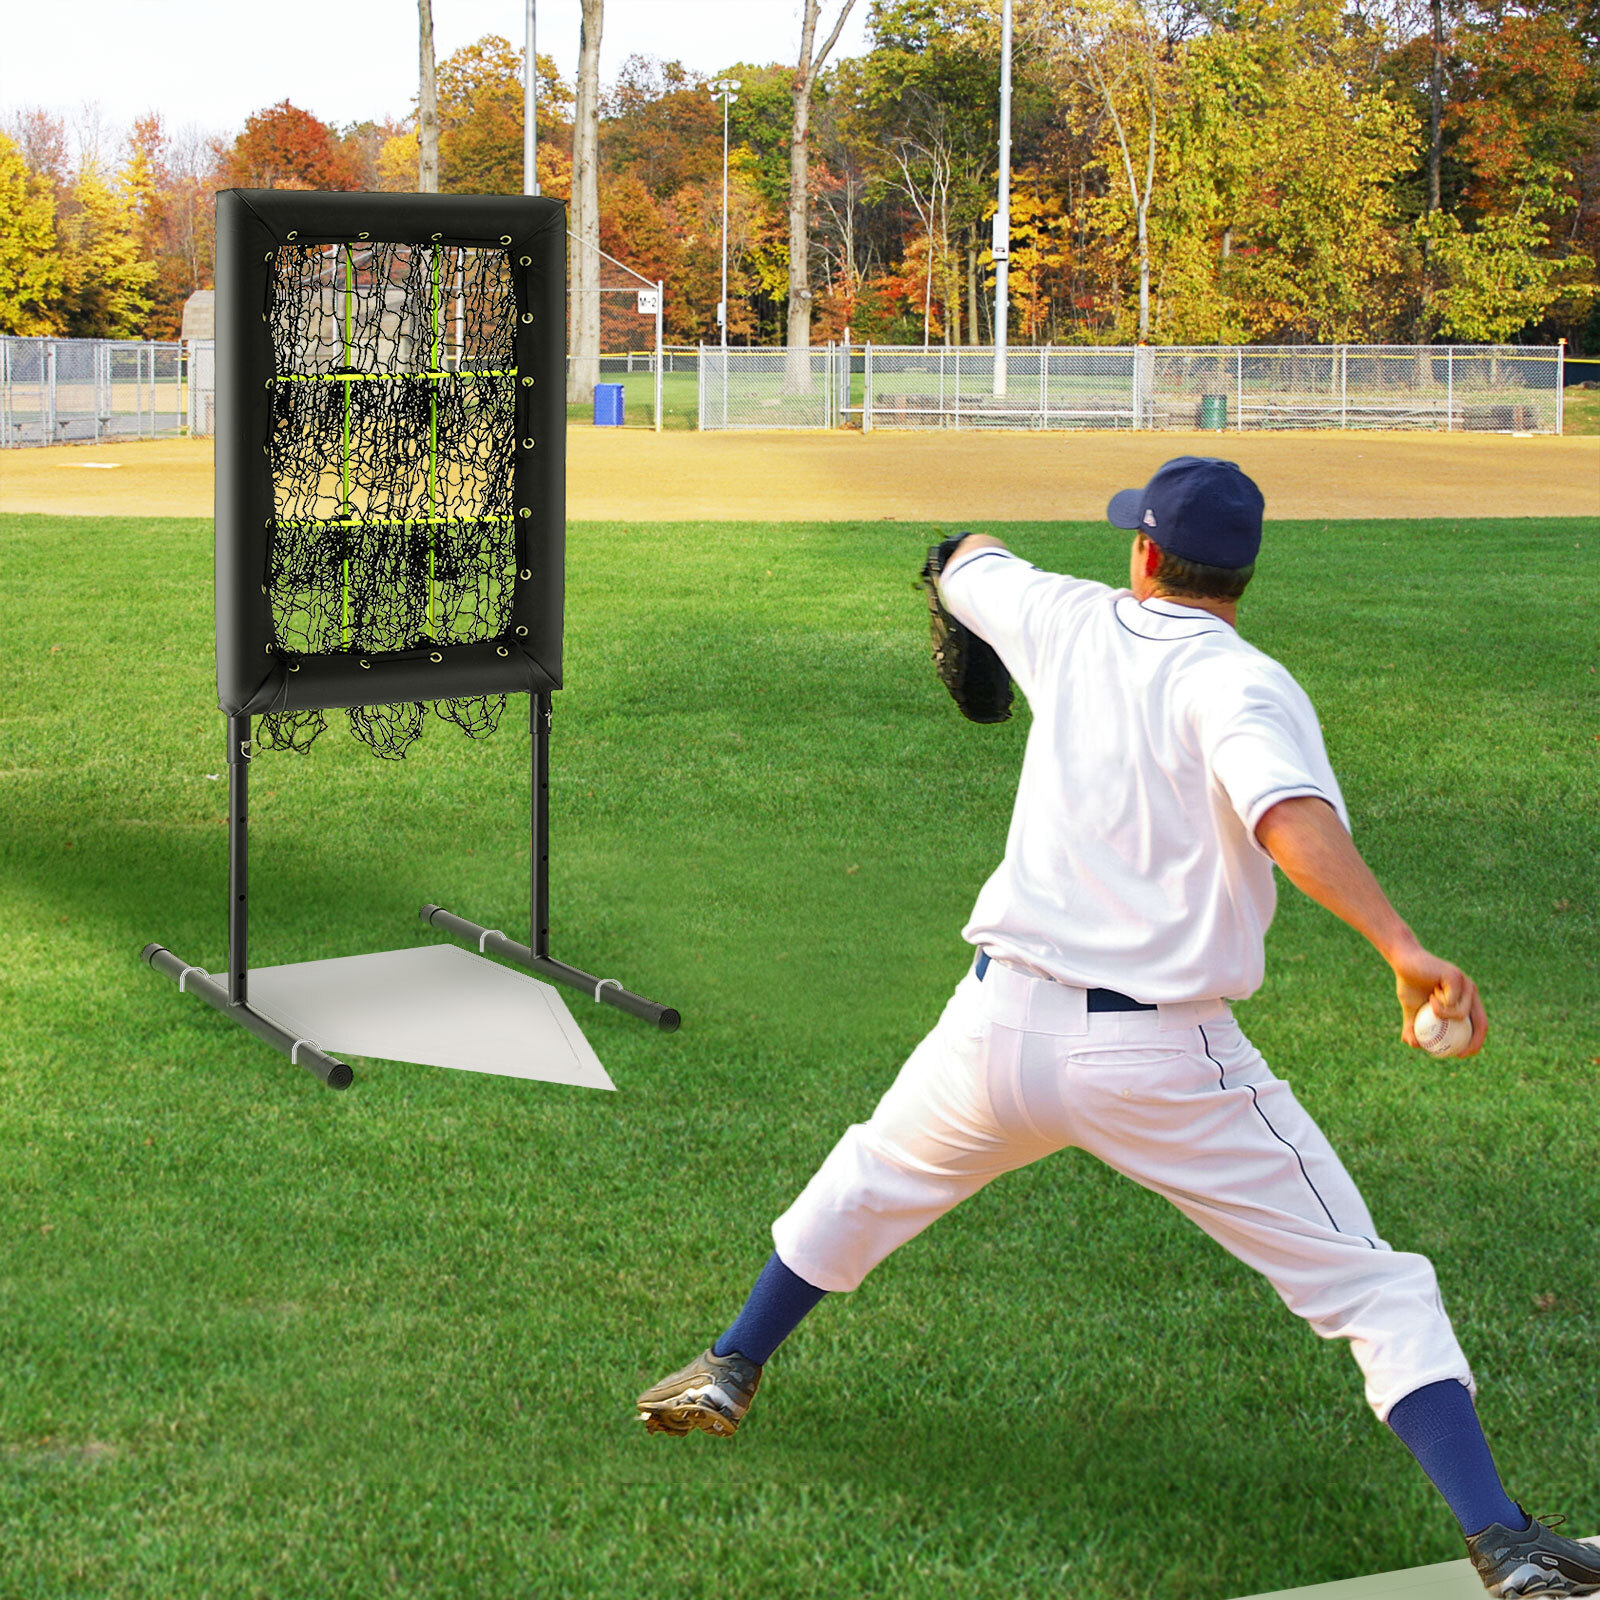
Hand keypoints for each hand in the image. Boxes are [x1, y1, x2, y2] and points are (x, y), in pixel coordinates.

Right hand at [1388, 939, 1487, 1055]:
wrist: (1403, 962)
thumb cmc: (1409, 984)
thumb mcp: (1411, 1011)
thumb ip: (1414, 1027)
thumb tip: (1413, 1045)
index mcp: (1467, 999)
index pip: (1479, 1025)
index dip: (1475, 1043)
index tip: (1460, 1055)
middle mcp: (1471, 991)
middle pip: (1481, 1022)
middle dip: (1474, 1042)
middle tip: (1458, 1052)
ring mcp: (1466, 983)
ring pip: (1462, 1013)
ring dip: (1443, 1017)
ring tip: (1430, 1007)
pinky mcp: (1457, 977)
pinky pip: (1451, 1001)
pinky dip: (1438, 1006)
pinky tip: (1430, 995)